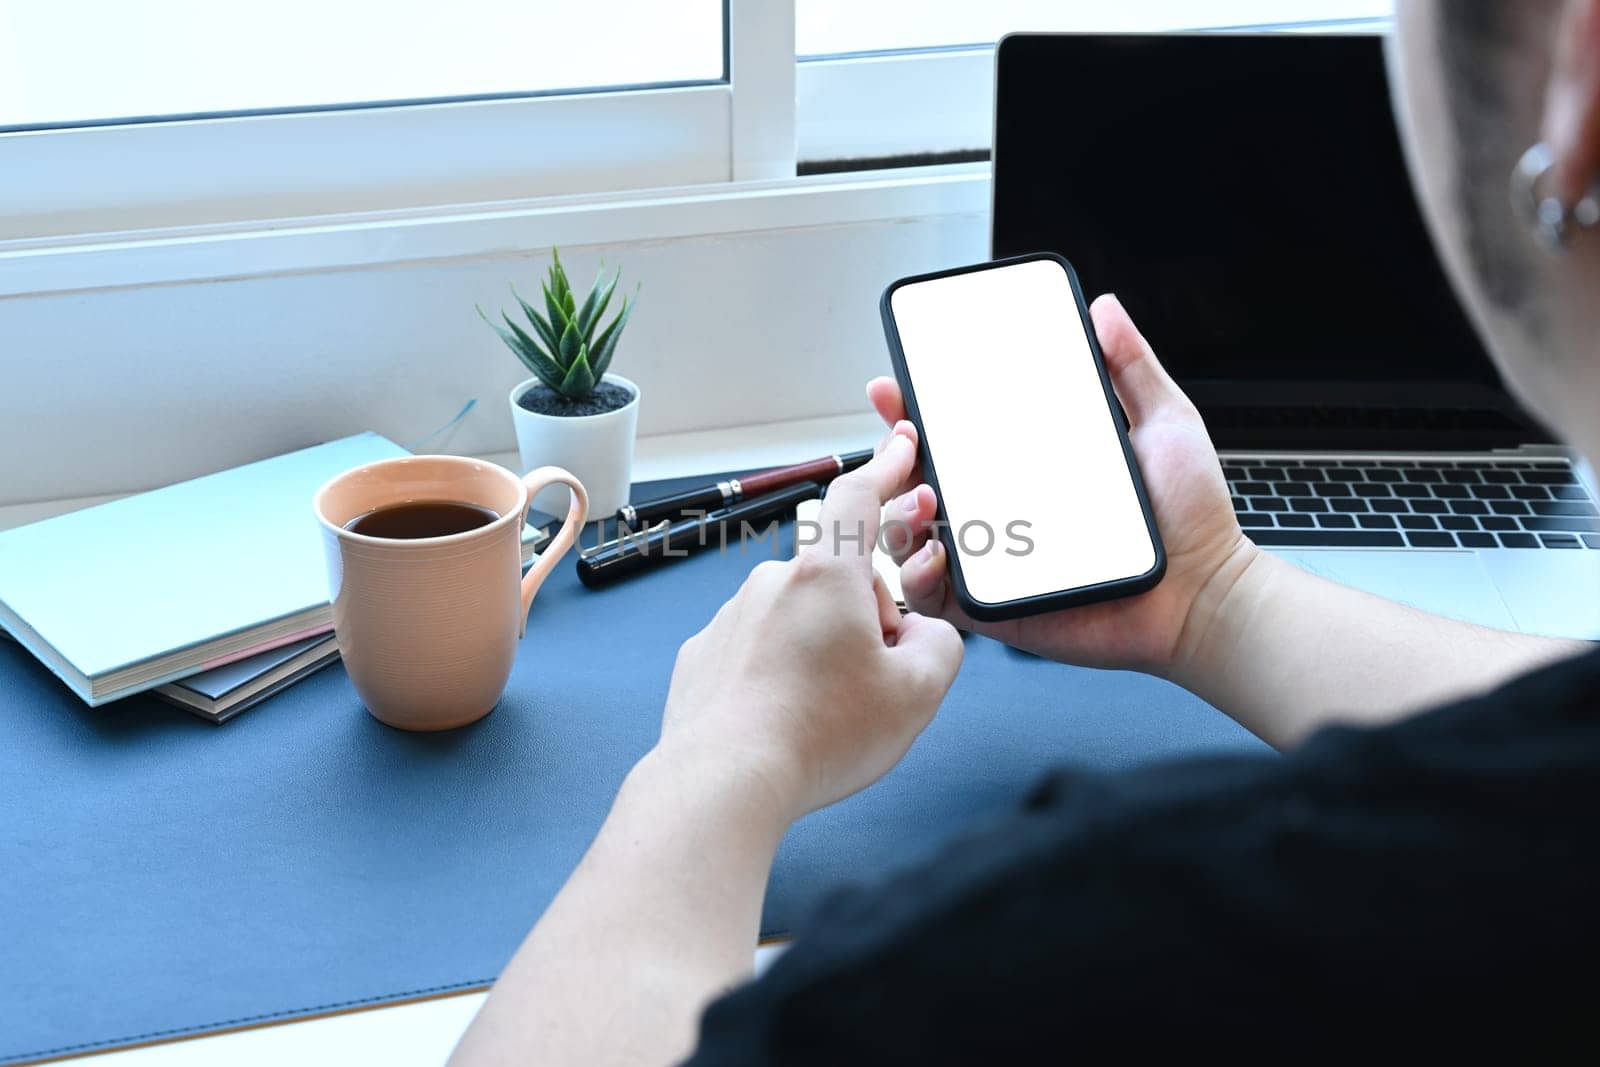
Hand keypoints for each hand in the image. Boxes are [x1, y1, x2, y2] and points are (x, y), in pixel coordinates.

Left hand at [658, 424, 964, 821]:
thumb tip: (922, 634)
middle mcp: (772, 582)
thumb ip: (940, 644)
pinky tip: (786, 719)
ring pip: (797, 618)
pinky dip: (779, 675)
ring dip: (821, 648)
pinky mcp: (705, 655)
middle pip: (838, 579)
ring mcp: (731, 617)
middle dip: (865, 617)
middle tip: (877, 680)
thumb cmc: (819, 734)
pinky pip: (758, 650)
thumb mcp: (919, 691)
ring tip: (826, 714)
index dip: (887, 468)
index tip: (899, 446)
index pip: (860, 498)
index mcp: (827, 574)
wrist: (725, 780)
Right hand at [867, 293, 1256, 676]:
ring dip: (899, 510)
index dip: (914, 408)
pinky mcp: (992, 607)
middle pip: (917, 478)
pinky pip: (932, 594)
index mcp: (1025, 466)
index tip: (896, 384)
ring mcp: (993, 557)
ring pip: (911, 533)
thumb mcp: (1164, 423)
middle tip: (905, 436)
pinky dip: (916, 575)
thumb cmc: (1190, 519)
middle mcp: (999, 510)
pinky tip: (935, 553)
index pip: (954, 432)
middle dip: (891, 455)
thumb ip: (1133, 366)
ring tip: (925, 495)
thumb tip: (1107, 308)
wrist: (1206, 593)